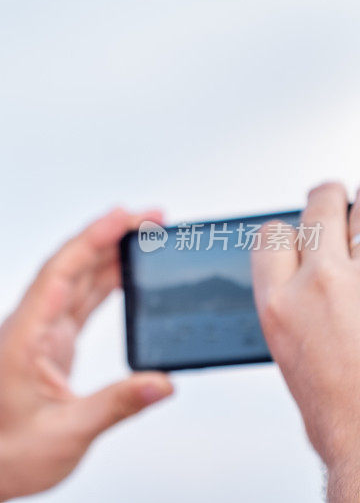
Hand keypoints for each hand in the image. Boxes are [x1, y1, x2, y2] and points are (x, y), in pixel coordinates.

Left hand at [0, 208, 173, 501]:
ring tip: (146, 239)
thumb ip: (116, 405)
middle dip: (109, 238)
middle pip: (69, 268)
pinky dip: (101, 287)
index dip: (92, 239)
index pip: (59, 274)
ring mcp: (36, 335)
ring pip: (74, 283)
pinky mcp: (46, 347)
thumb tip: (162, 381)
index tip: (125, 215)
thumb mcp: (65, 434)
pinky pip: (76, 306)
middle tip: (152, 218)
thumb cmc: (3, 454)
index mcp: (22, 337)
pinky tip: (124, 277)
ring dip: (107, 258)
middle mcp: (27, 327)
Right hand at [252, 182, 359, 501]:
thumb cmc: (339, 413)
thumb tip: (303, 286)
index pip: (271, 234)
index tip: (297, 236)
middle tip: (341, 208)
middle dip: (331, 201)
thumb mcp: (289, 353)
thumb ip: (294, 307)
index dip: (286, 232)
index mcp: (278, 303)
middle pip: (321, 205)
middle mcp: (321, 282)